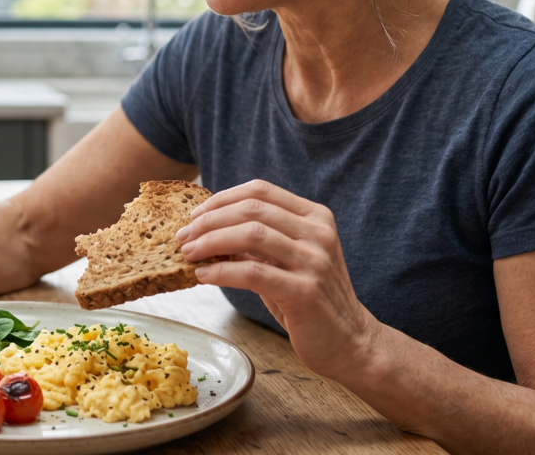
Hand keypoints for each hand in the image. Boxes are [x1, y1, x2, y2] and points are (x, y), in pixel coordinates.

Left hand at [175, 180, 381, 377]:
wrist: (351, 343)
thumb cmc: (311, 300)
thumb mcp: (287, 261)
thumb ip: (257, 241)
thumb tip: (207, 228)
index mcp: (315, 218)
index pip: (260, 191)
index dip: (222, 198)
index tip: (196, 214)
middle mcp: (318, 234)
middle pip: (251, 210)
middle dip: (209, 220)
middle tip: (184, 235)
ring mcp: (314, 261)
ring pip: (251, 235)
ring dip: (211, 241)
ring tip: (189, 252)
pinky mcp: (305, 291)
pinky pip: (253, 272)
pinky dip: (222, 271)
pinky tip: (203, 275)